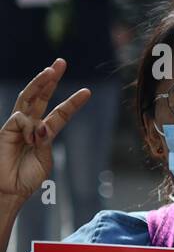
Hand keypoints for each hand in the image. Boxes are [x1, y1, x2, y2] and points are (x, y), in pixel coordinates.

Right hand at [0, 59, 88, 202]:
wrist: (11, 190)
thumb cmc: (28, 178)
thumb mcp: (45, 159)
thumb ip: (46, 141)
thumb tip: (42, 125)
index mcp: (44, 133)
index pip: (60, 113)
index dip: (73, 102)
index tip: (87, 91)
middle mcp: (30, 125)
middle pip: (41, 96)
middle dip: (50, 78)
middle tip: (60, 62)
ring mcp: (17, 126)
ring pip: (28, 97)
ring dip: (40, 82)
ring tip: (50, 71)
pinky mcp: (6, 129)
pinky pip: (21, 119)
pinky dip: (30, 127)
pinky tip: (30, 139)